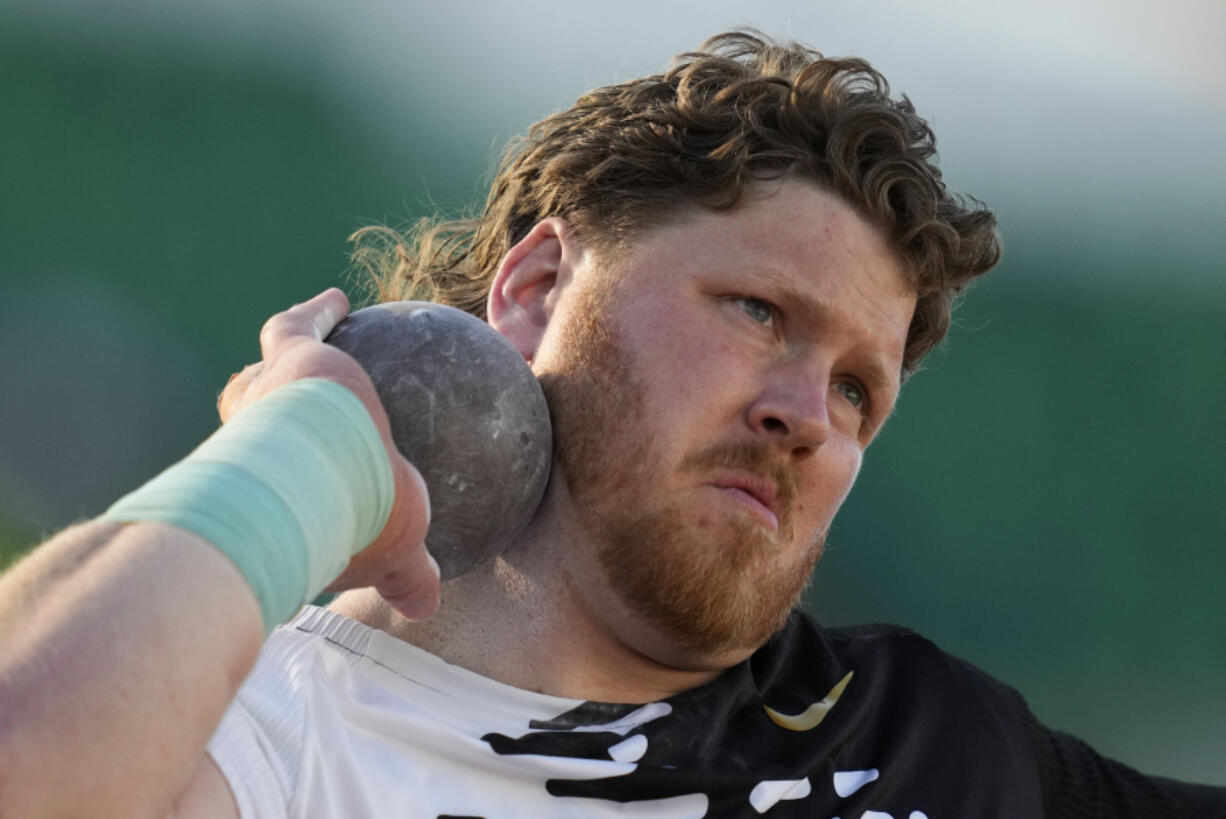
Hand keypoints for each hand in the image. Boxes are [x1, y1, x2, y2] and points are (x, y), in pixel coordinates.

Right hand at [218, 288, 440, 619]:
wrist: (318, 480)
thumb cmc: (355, 520)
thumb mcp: (397, 549)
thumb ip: (408, 573)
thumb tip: (425, 607)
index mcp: (278, 488)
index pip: (278, 478)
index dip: (289, 477)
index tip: (307, 478)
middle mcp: (252, 444)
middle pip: (246, 425)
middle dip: (256, 420)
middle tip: (278, 416)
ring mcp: (263, 400)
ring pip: (255, 381)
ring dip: (270, 370)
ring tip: (294, 352)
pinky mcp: (287, 357)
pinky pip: (294, 326)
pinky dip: (315, 312)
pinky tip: (340, 297)